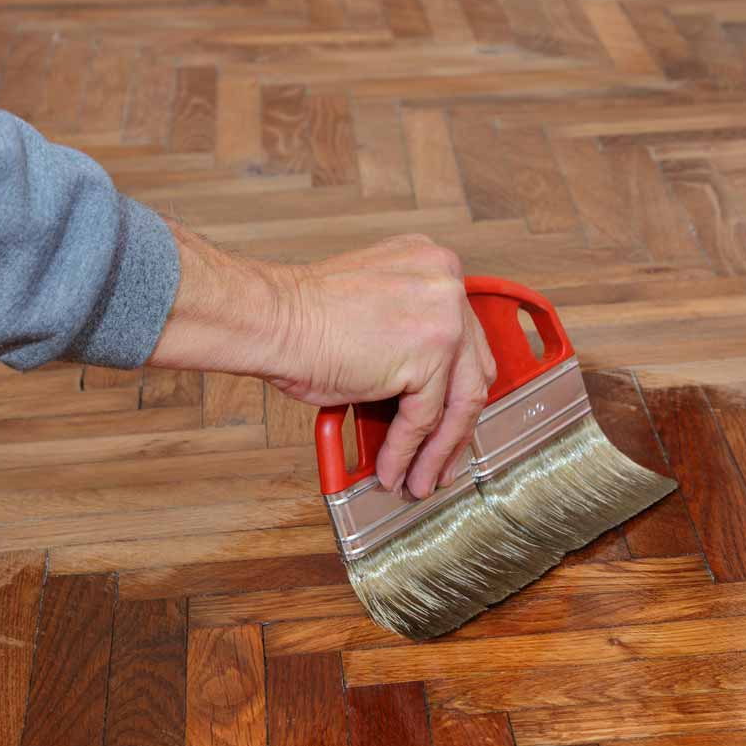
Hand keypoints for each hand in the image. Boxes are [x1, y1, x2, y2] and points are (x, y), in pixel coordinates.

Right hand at [148, 222, 495, 499]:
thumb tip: (423, 393)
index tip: (453, 418)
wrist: (273, 319)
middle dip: (457, 426)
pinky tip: (394, 470)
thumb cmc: (305, 317)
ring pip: (457, 402)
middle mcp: (448, 286)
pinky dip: (407, 451)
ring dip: (438, 449)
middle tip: (443, 458)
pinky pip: (424, 418)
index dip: (459, 387)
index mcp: (436, 266)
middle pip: (472, 371)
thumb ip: (410, 338)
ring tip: (421, 478)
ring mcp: (444, 320)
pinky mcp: (429, 357)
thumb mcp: (377, 311)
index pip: (466, 340)